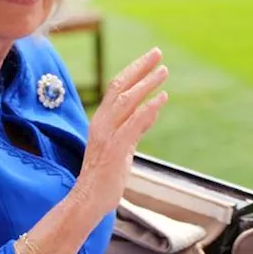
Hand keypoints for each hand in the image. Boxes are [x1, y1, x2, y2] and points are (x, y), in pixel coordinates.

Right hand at [72, 47, 168, 214]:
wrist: (88, 200)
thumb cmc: (105, 176)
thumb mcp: (123, 147)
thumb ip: (136, 127)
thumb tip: (152, 109)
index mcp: (101, 121)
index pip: (117, 88)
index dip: (134, 70)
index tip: (151, 59)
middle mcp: (102, 123)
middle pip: (120, 86)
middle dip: (140, 68)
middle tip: (158, 53)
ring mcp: (107, 135)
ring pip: (126, 101)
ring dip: (146, 84)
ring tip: (164, 72)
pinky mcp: (115, 149)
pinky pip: (133, 123)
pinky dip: (148, 109)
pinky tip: (162, 99)